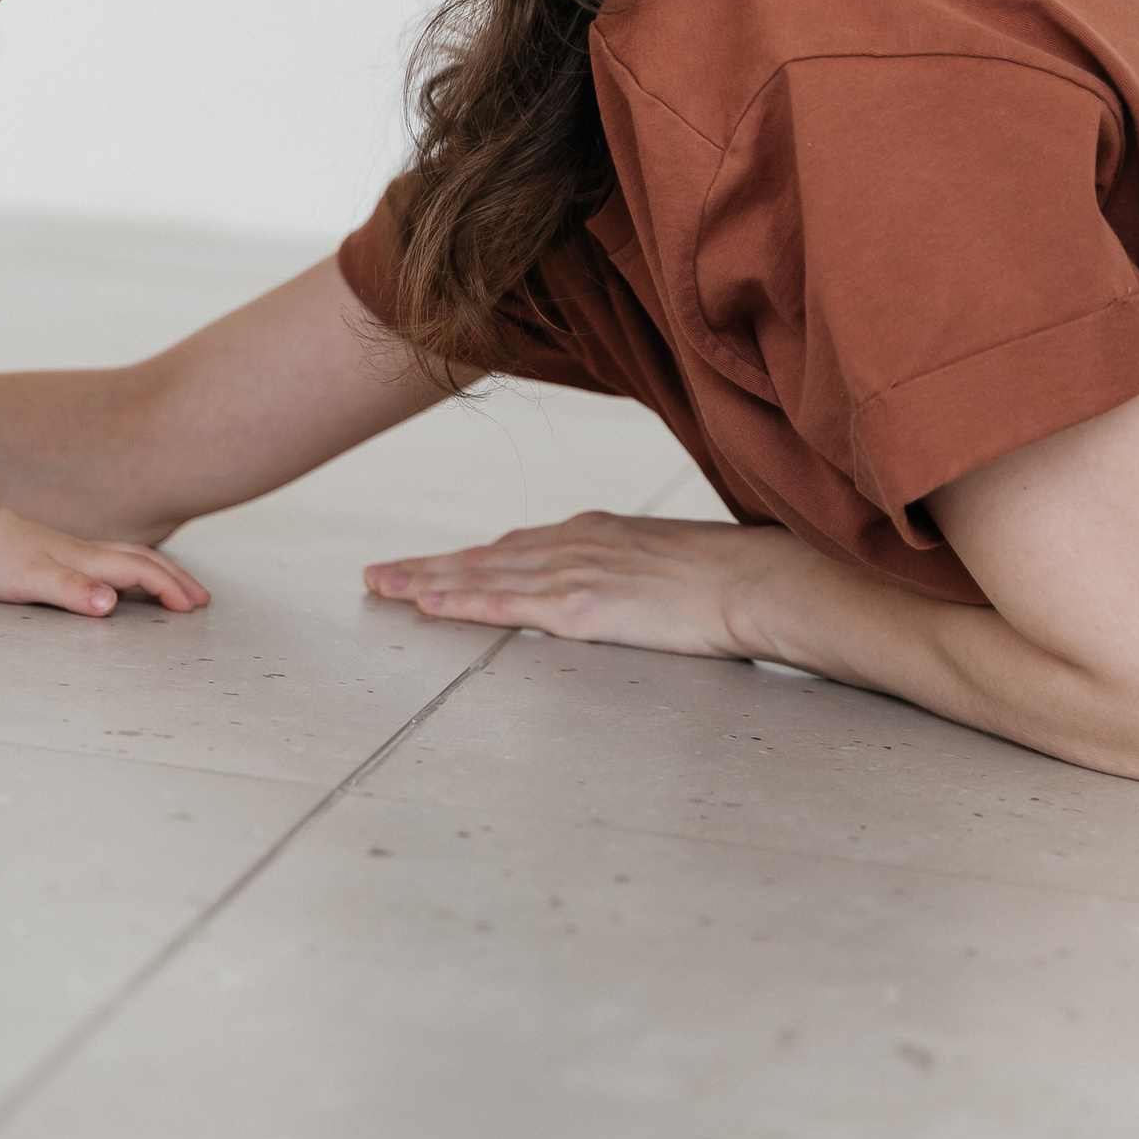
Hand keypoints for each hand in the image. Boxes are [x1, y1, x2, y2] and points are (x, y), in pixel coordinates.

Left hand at [0, 505, 210, 616]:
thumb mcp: (28, 580)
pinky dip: (128, 573)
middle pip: (142, 562)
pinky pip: (106, 564)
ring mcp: (70, 554)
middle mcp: (82, 554)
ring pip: (127, 559)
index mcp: (83, 560)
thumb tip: (110, 604)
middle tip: (201, 598)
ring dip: (157, 573)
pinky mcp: (55, 558)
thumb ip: (70, 591)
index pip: (139, 572)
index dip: (169, 588)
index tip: (192, 607)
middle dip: (175, 579)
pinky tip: (120, 583)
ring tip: (175, 588)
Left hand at [364, 509, 798, 654]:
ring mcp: (574, 573)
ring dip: (428, 582)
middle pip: (485, 555)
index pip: (514, 545)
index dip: (467, 555)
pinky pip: (507, 606)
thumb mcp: (666, 559)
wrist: (760, 579)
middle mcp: (573, 543)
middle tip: (378, 573)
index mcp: (595, 531)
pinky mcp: (580, 607)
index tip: (429, 562)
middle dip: (428, 565)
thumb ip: (629, 569)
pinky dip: (462, 602)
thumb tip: (620, 587)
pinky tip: (428, 605)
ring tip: (383, 588)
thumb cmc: (730, 574)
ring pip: (483, 576)